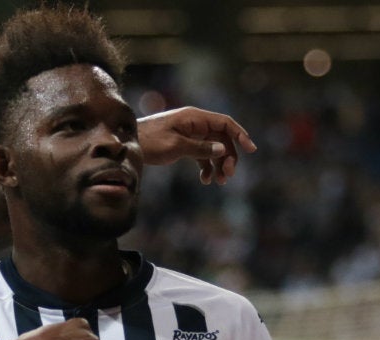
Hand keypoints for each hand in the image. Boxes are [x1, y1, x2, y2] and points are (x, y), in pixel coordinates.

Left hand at [137, 106, 256, 184]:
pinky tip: (205, 180)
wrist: (128, 144)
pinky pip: (201, 154)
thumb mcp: (176, 146)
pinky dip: (205, 167)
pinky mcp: (183, 144)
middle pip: (222, 137)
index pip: (225, 123)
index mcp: (195, 118)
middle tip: (227, 175)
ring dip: (218, 164)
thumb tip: (223, 149)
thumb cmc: (149, 141)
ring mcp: (189, 134)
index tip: (250, 150)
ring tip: (218, 181)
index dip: (240, 135)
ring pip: (213, 148)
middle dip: (228, 156)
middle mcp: (194, 123)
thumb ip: (201, 148)